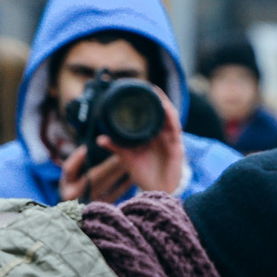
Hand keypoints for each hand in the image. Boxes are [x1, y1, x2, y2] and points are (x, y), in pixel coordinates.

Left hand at [61, 90, 186, 203]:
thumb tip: (99, 139)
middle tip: (148, 85)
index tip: (139, 89)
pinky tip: (165, 107)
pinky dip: (170, 117)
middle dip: (157, 98)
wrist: (157, 191)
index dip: (147, 102)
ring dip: (164, 104)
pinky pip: (175, 129)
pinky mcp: (177, 147)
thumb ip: (116, 147)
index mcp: (150, 135)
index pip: (150, 115)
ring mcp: (170, 140)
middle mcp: (161, 135)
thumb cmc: (144, 174)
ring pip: (169, 117)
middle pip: (161, 112)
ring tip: (157, 91)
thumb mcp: (127, 158)